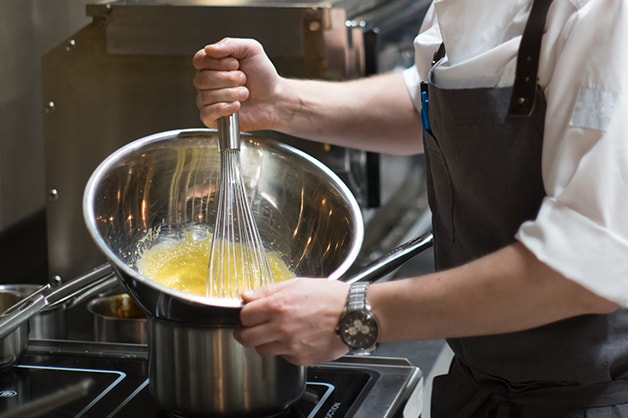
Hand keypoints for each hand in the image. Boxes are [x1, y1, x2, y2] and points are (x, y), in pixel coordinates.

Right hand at [192, 37, 282, 130]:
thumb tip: (209, 49)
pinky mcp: (213, 119)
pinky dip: (224, 108)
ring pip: (206, 96)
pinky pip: (207, 113)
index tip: (236, 64)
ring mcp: (208, 101)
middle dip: (229, 79)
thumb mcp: (251, 50)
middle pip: (202, 79)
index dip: (217, 63)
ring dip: (231, 94)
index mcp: (212, 64)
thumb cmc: (263, 76)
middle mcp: (207, 82)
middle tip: (244, 80)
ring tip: (244, 93)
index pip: (199, 61)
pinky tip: (237, 106)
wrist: (275, 99)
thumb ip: (230, 44)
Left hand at [234, 278, 350, 365]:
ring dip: (264, 342)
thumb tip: (246, 296)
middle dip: (245, 332)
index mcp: (277, 305)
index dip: (244, 315)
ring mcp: (290, 346)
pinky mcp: (300, 358)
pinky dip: (285, 349)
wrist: (356, 314)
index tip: (249, 314)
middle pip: (245, 338)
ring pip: (261, 350)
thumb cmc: (331, 296)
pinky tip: (297, 338)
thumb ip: (268, 291)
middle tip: (252, 328)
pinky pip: (282, 356)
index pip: (244, 316)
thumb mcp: (297, 284)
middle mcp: (280, 328)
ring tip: (277, 333)